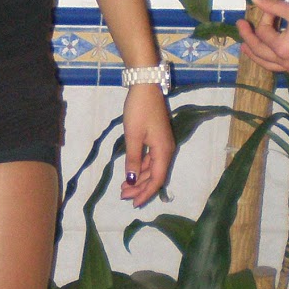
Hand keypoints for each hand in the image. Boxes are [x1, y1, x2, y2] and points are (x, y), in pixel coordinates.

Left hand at [121, 85, 175, 205]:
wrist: (145, 86)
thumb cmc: (139, 110)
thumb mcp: (133, 136)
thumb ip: (133, 159)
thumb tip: (131, 180)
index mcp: (164, 151)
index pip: (157, 179)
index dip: (146, 193)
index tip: (133, 203)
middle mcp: (166, 150)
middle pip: (155, 176)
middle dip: (140, 188)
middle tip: (122, 196)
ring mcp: (162, 144)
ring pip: (152, 168)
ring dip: (139, 179)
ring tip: (123, 187)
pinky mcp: (157, 138)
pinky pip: (150, 159)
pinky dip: (140, 168)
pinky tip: (130, 172)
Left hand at [236, 0, 288, 75]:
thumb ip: (272, 5)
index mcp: (281, 48)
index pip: (263, 33)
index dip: (265, 17)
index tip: (270, 7)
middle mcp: (285, 62)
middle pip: (260, 53)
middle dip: (248, 39)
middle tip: (241, 27)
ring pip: (269, 64)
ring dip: (256, 55)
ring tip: (246, 48)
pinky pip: (281, 67)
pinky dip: (271, 60)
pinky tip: (270, 55)